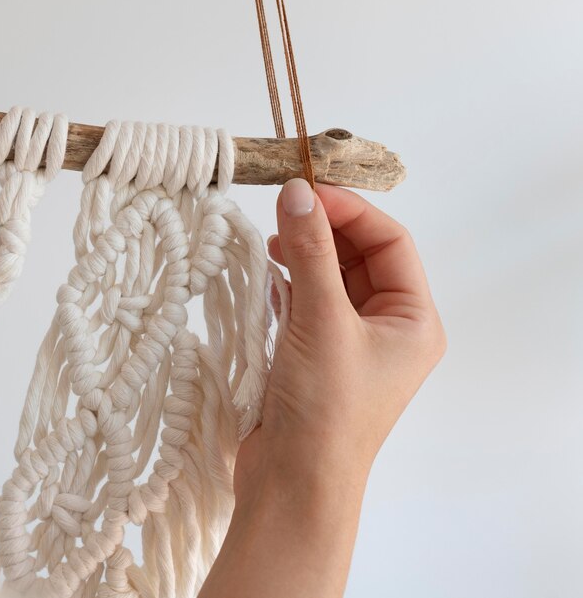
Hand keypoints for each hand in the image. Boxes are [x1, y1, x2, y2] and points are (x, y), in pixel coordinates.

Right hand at [199, 179, 444, 597]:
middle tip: (279, 208)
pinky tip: (264, 273)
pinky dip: (286, 282)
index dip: (350, 210)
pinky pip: (306, 302)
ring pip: (330, 277)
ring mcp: (349, 343)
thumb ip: (310, 251)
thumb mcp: (322, 321)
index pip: (390, 242)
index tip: (303, 191)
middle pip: (360, 256)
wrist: (292, 485)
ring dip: (301, 254)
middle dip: (323, 229)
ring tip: (267, 241)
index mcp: (413, 320)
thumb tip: (297, 192)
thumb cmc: (324, 410)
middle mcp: (388, 329)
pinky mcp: (314, 356)